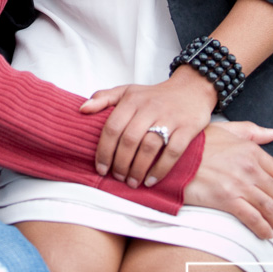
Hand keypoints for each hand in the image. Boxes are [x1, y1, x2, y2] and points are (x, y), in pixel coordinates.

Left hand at [80, 69, 215, 188]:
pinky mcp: (187, 128)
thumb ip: (103, 98)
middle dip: (120, 163)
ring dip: (138, 169)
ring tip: (132, 182)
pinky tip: (151, 180)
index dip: (104, 150)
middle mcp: (149, 108)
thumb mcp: (128, 91)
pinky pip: (173, 152)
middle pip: (129, 140)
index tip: (100, 168)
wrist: (191, 89)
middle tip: (117, 177)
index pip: (112, 127)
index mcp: (131, 100)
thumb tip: (81, 109)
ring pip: (149, 147)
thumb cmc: (154, 96)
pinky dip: (160, 169)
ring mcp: (169, 118)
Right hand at [184, 122, 272, 239]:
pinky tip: (266, 234)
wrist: (173, 156)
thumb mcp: (226, 129)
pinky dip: (263, 229)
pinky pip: (253, 218)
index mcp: (251, 150)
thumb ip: (251, 131)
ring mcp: (239, 184)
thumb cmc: (197, 143)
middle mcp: (249, 167)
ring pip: (269, 208)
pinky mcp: (227, 199)